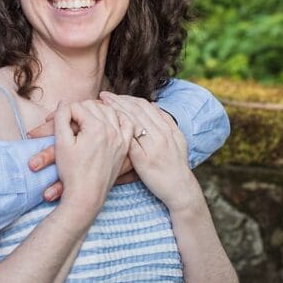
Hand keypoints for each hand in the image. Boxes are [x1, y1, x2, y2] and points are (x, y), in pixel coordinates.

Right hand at [52, 100, 133, 226]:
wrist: (86, 196)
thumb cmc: (71, 172)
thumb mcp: (61, 143)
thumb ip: (61, 118)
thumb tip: (64, 102)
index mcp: (96, 127)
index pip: (78, 107)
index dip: (64, 111)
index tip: (53, 119)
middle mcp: (112, 130)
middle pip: (95, 106)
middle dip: (79, 108)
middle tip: (67, 116)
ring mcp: (121, 139)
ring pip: (111, 112)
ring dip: (99, 109)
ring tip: (85, 113)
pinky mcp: (124, 147)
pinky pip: (127, 125)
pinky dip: (120, 117)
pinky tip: (110, 118)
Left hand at [99, 92, 198, 211]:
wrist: (180, 188)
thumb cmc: (176, 164)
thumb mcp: (178, 139)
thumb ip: (167, 121)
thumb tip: (154, 105)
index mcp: (166, 128)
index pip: (144, 106)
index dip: (128, 98)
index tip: (114, 95)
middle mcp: (160, 134)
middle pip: (136, 111)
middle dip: (118, 100)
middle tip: (103, 95)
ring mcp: (152, 147)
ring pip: (131, 122)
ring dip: (115, 111)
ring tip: (101, 105)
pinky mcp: (144, 160)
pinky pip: (129, 141)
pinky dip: (117, 131)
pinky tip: (105, 126)